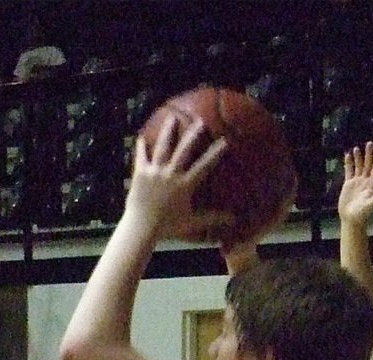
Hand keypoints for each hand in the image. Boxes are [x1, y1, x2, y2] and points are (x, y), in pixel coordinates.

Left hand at [127, 116, 229, 240]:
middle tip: (200, 121)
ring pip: (162, 147)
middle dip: (193, 134)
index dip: (215, 153)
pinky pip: (141, 157)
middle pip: (184, 150)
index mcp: (184, 184)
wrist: (141, 229)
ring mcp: (155, 172)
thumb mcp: (191, 223)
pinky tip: (140, 137)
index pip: (204, 165)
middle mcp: (171, 174)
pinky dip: (141, 147)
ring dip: (168, 131)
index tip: (224, 140)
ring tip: (172, 118)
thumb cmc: (167, 227)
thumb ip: (212, 218)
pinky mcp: (140, 174)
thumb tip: (233, 219)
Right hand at [338, 141, 372, 225]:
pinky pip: (349, 172)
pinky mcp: (348, 184)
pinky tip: (347, 156)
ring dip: (358, 158)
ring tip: (357, 148)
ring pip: (358, 167)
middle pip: (368, 165)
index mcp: (372, 184)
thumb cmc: (362, 214)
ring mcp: (357, 182)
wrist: (351, 218)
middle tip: (369, 143)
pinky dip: (348, 164)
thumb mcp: (371, 205)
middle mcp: (365, 181)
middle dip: (368, 155)